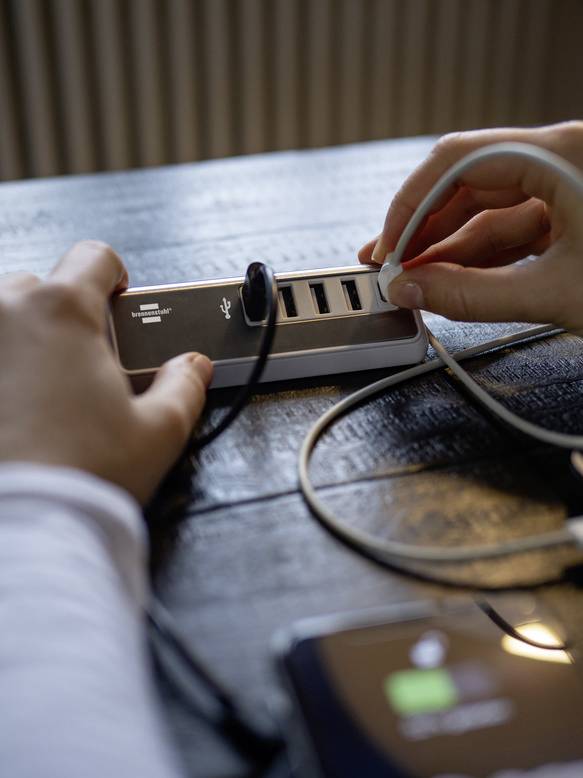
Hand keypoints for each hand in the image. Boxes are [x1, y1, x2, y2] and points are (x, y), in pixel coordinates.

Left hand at [0, 241, 211, 502]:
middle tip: (85, 370)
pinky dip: (4, 372)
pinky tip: (15, 411)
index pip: (94, 257)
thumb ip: (184, 386)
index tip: (119, 301)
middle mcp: (6, 313)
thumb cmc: (81, 476)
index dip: (115, 275)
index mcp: (63, 311)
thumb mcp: (158, 431)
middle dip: (67, 321)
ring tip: (45, 395)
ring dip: (24, 342)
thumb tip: (192, 368)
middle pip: (44, 288)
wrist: (21, 527)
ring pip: (4, 321)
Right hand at [358, 122, 582, 333]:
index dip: (411, 205)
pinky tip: (450, 278)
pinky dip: (481, 256)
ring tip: (412, 278)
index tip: (387, 245)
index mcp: (565, 154)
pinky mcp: (574, 213)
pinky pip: (515, 229)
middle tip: (388, 263)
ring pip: (490, 211)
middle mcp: (564, 159)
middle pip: (470, 184)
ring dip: (448, 248)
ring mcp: (570, 185)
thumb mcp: (555, 293)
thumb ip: (474, 295)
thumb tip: (411, 290)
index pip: (459, 161)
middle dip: (423, 229)